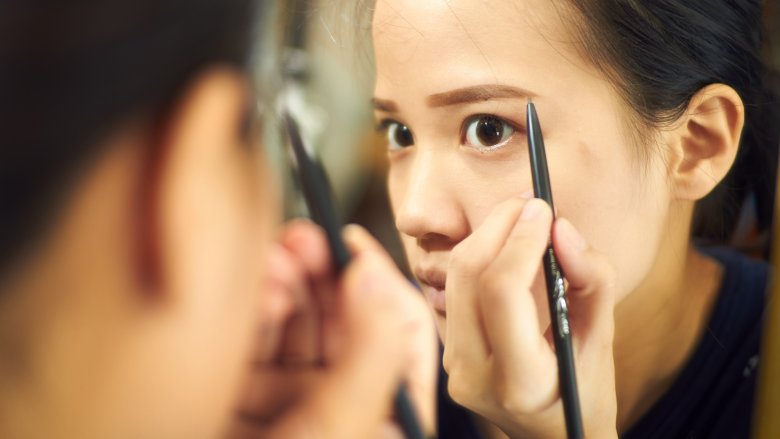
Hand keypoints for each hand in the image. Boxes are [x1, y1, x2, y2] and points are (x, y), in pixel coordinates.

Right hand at [227, 220, 436, 438]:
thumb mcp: (340, 429)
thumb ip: (369, 355)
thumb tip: (371, 275)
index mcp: (388, 415)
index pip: (402, 332)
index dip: (378, 278)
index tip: (350, 240)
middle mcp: (344, 402)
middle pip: (343, 320)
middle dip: (322, 273)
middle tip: (303, 239)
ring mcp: (294, 401)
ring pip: (294, 326)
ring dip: (283, 285)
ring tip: (271, 264)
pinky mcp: (247, 399)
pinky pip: (254, 344)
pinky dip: (251, 313)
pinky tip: (251, 296)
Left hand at [443, 198, 617, 438]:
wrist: (552, 435)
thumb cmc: (584, 389)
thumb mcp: (603, 341)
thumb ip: (592, 281)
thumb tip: (562, 228)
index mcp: (519, 380)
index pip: (502, 291)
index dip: (520, 240)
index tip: (544, 209)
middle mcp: (473, 376)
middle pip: (467, 275)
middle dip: (497, 226)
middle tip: (530, 204)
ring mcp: (452, 367)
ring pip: (454, 278)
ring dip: (484, 237)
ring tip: (520, 219)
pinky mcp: (445, 354)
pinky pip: (453, 291)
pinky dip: (478, 259)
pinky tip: (503, 247)